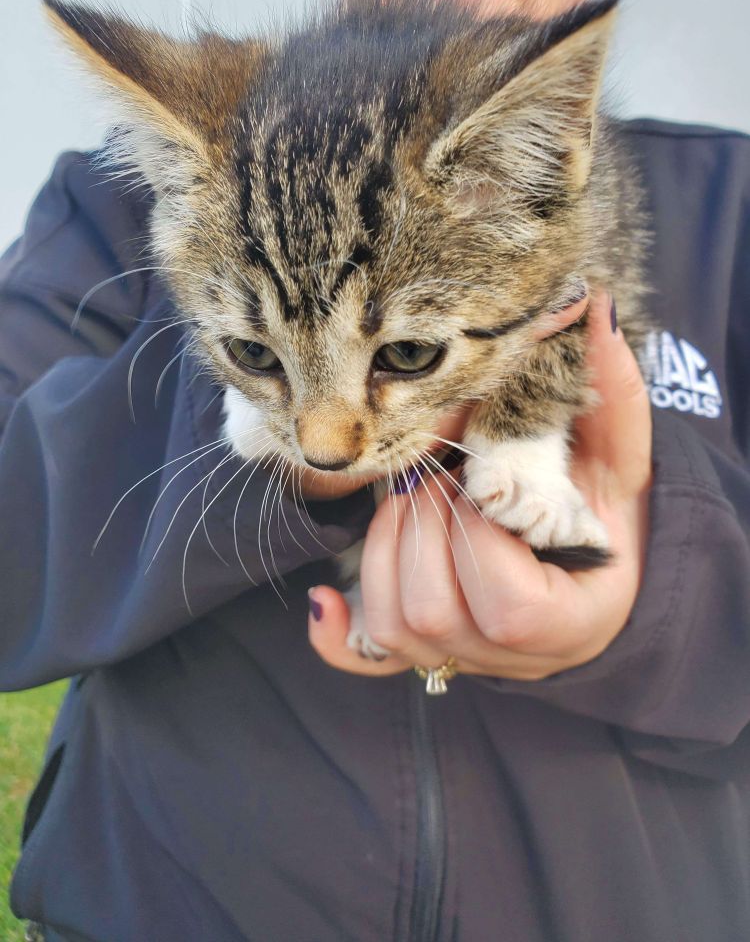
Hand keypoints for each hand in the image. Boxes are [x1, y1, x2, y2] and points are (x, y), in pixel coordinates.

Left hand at [308, 293, 651, 679]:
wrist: (592, 568)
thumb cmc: (605, 513)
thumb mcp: (619, 457)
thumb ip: (613, 395)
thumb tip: (595, 311)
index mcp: (570, 617)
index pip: (509, 606)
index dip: (478, 536)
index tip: (479, 481)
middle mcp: (510, 656)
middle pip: (434, 616)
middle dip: (423, 530)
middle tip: (438, 478)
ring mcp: (461, 656)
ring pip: (394, 630)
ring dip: (385, 550)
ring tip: (410, 501)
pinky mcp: (423, 652)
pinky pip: (368, 662)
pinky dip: (338, 634)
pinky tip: (326, 595)